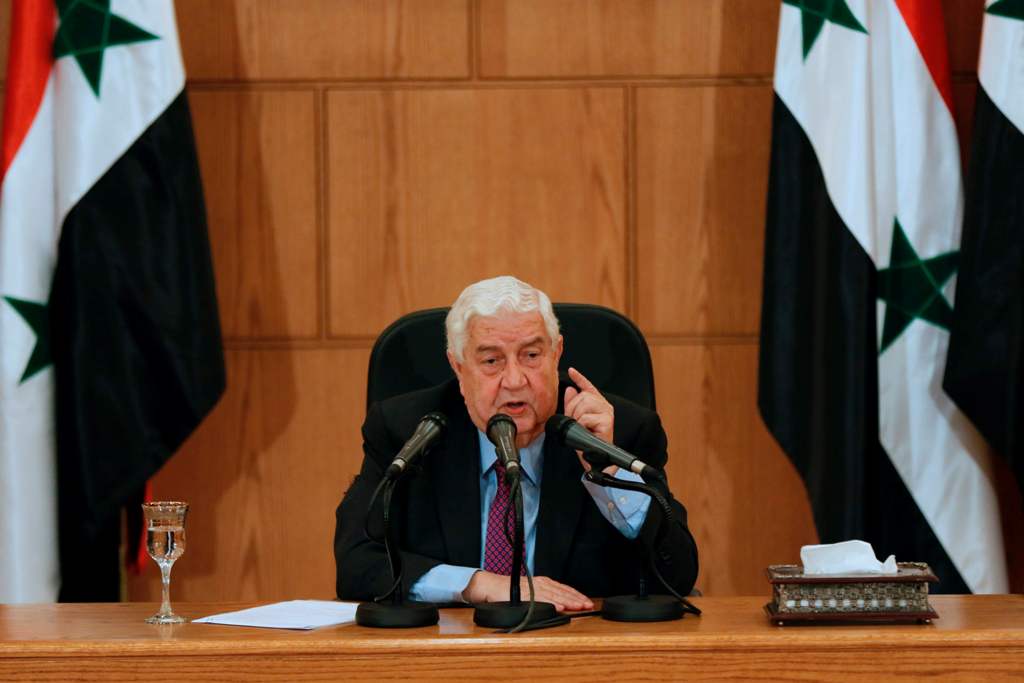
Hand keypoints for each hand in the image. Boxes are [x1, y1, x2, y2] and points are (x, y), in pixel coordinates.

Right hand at [461, 570, 593, 611]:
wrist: (490, 586)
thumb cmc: (508, 591)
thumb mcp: (530, 593)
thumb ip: (543, 597)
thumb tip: (560, 606)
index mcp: (542, 583)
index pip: (563, 588)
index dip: (576, 595)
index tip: (587, 602)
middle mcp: (539, 584)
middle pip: (562, 591)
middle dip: (576, 599)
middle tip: (588, 605)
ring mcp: (532, 588)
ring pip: (554, 595)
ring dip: (568, 601)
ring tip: (579, 607)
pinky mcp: (524, 594)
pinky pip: (540, 599)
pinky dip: (551, 603)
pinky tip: (560, 607)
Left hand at [563, 367, 616, 473]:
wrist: (595, 459)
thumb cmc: (587, 441)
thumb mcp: (575, 421)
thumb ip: (572, 405)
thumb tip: (570, 389)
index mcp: (597, 404)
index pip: (587, 387)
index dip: (579, 378)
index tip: (571, 370)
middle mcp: (604, 405)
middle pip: (581, 396)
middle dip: (572, 409)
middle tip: (574, 422)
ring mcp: (607, 412)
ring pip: (583, 405)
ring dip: (576, 417)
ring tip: (580, 427)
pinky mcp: (607, 421)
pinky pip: (586, 417)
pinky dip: (582, 425)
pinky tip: (586, 431)